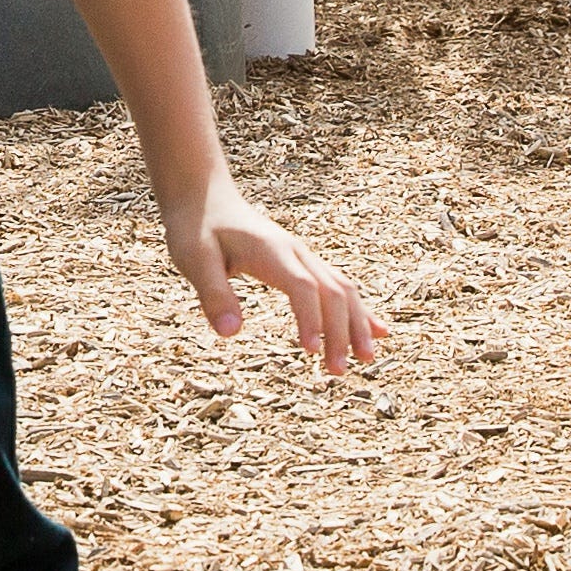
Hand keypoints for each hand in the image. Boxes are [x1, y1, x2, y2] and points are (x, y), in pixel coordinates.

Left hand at [166, 176, 385, 373]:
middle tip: (337, 373)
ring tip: (365, 360)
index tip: (311, 352)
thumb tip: (231, 333)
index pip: (303, 286)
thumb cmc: (196, 229)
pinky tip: (376, 332)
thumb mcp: (193, 260)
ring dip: (356, 324)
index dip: (312, 319)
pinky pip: (339, 286)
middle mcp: (296, 252)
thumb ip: (212, 294)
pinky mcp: (303, 264)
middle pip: (332, 291)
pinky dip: (359, 310)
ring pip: (343, 289)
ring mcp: (303, 257)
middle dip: (341, 332)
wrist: (205, 197)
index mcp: (271, 251)